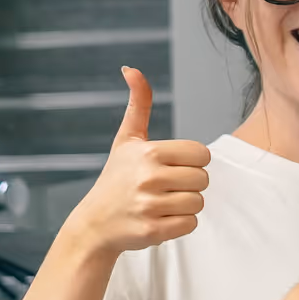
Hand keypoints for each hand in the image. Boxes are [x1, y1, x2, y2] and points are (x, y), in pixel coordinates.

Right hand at [67, 67, 210, 253]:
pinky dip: (180, 224)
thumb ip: (138, 105)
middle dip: (189, 184)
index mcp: (149, 152)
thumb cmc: (117, 178)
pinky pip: (190, 224)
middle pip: (203, 179)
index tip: (172, 166)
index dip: (192, 162)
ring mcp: (150, 206)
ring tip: (161, 203)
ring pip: (198, 202)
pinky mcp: (153, 231)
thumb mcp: (126, 140)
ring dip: (184, 205)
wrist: (95, 223)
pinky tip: (160, 218)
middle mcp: (149, 177)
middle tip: (165, 187)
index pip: (201, 154)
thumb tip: (131, 68)